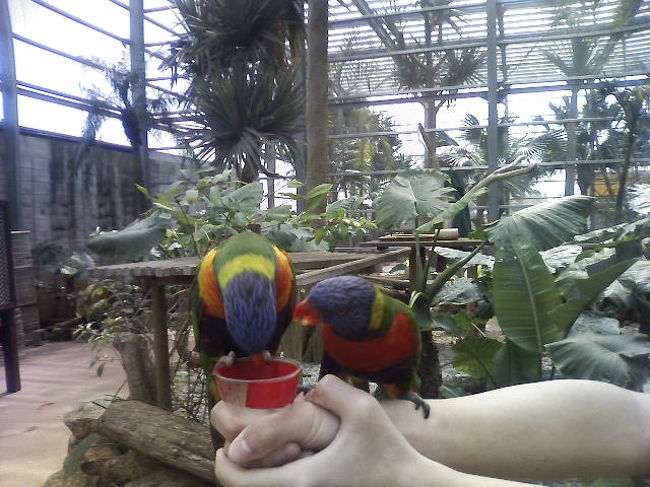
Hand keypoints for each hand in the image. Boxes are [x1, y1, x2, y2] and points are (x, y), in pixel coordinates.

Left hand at [213, 375, 448, 486]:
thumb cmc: (386, 450)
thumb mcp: (362, 409)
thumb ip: (329, 390)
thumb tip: (305, 391)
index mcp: (302, 480)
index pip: (239, 482)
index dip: (224, 462)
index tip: (226, 444)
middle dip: (236, 470)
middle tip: (239, 449)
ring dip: (254, 479)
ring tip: (261, 456)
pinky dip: (273, 483)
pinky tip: (288, 464)